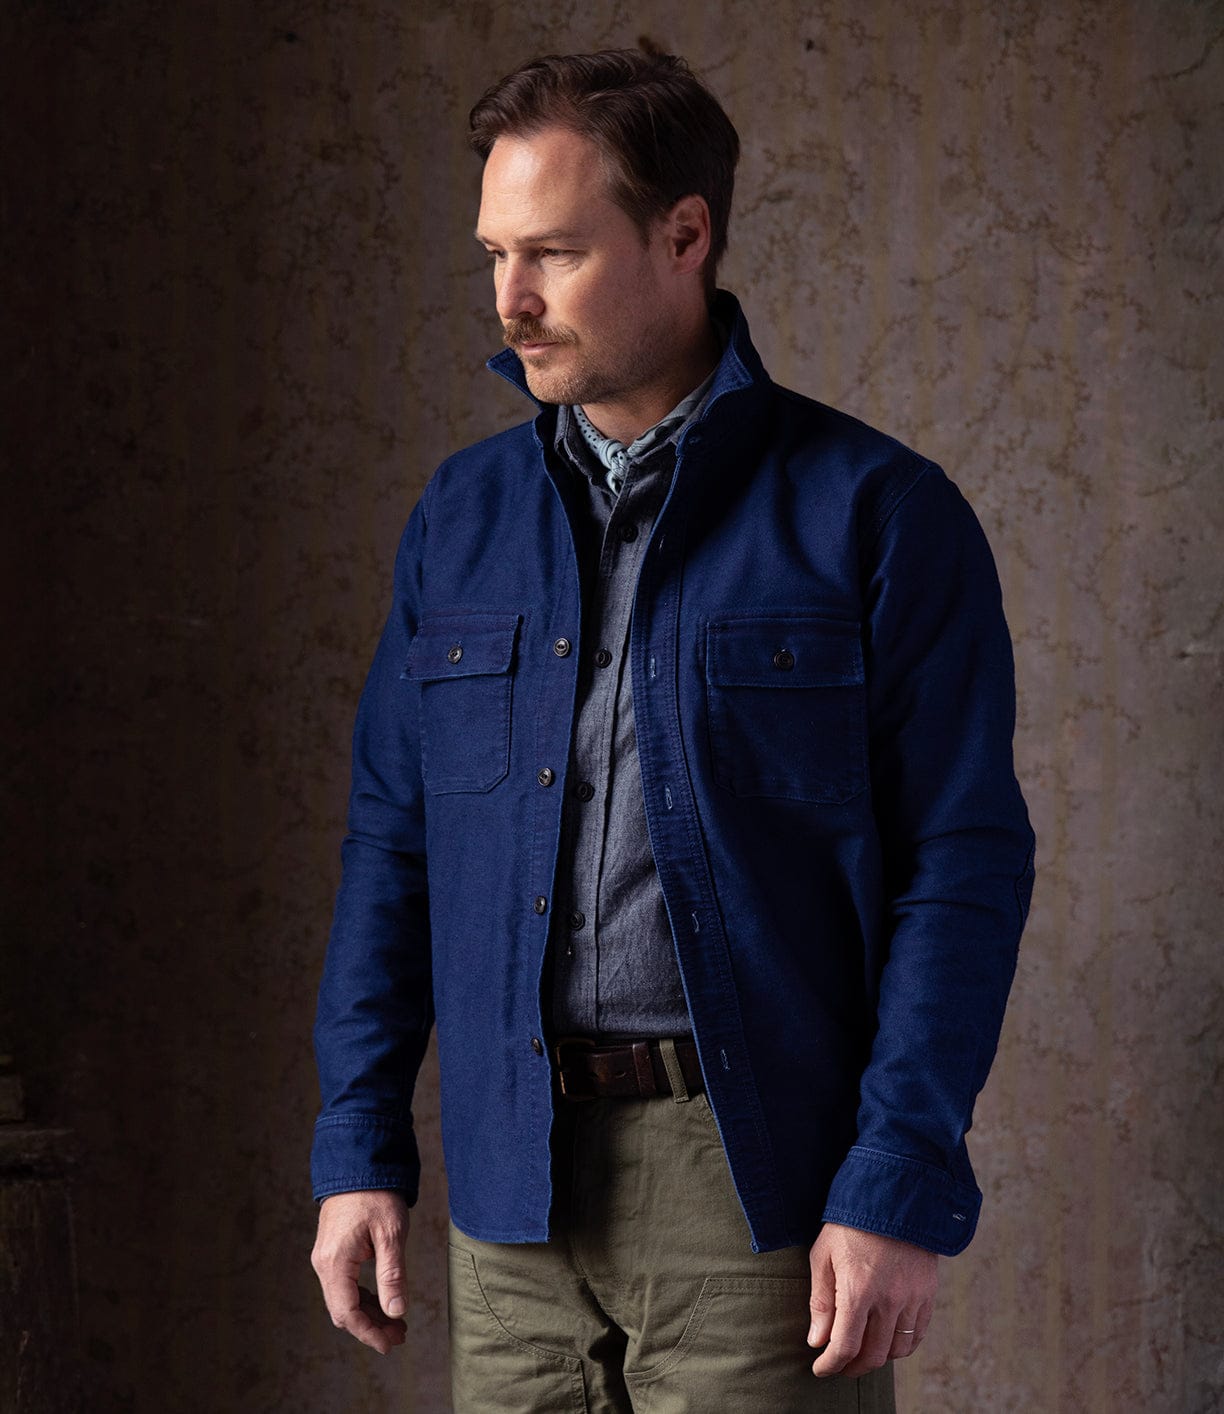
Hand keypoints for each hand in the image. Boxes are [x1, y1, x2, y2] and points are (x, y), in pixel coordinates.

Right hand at [311, 1190, 411, 1353]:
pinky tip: (383, 1301)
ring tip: (397, 1323)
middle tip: (400, 1335)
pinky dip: (363, 1297)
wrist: (358, 1162)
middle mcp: (324, 1263)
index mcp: (335, 1262)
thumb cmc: (376, 1194)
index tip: (391, 1343)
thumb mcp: (390, 1233)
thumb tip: (396, 1311)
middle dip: (371, 1327)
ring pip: (343, 1299)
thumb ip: (392, 1274)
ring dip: (368, 1313)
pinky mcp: (333, 1251)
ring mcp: (326, 1257)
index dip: (369, 1333)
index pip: (348, 1312)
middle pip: (343, 1310)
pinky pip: (344, 1285)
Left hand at [807, 1222, 937, 1377]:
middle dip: (852, 1367)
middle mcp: (888, 1300)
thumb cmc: (851, 1223)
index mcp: (858, 1290)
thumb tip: (817, 1340)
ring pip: (897, 1349)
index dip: (830, 1365)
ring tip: (862, 1352)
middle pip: (872, 1355)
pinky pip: (917, 1334)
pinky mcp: (927, 1293)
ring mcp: (911, 1298)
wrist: (892, 1194)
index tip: (820, 1369)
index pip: (845, 1346)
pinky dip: (902, 1345)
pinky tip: (887, 1340)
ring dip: (877, 1358)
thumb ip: (820, 1301)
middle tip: (839, 1365)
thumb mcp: (823, 1254)